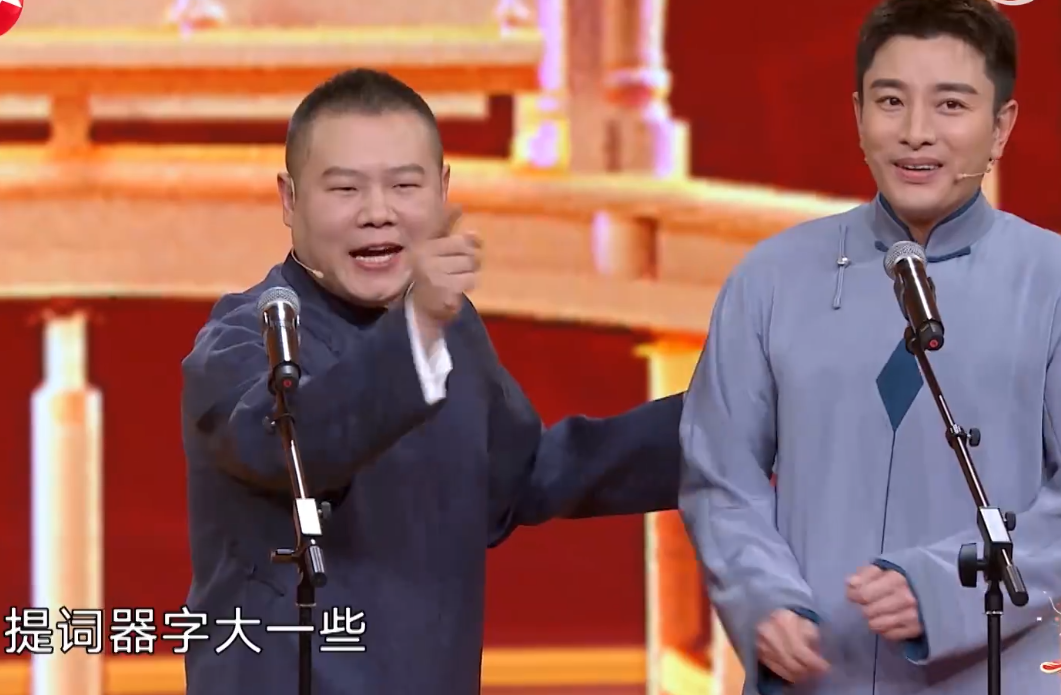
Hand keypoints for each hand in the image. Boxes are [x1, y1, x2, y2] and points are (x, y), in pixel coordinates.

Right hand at [408, 205, 481, 340]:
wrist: (422, 308)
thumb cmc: (431, 273)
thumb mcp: (434, 248)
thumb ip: (445, 227)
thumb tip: (458, 206)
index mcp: (425, 246)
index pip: (462, 239)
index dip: (472, 243)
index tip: (472, 247)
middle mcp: (426, 259)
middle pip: (469, 253)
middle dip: (471, 262)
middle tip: (460, 269)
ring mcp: (434, 276)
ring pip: (471, 268)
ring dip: (468, 276)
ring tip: (456, 280)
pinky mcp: (444, 292)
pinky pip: (469, 282)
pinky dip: (466, 286)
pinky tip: (455, 290)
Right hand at [755, 609, 828, 683]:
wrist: (774, 616)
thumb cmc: (795, 621)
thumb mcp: (807, 624)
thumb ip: (812, 638)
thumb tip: (817, 658)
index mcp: (782, 619)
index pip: (798, 649)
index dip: (813, 662)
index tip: (825, 667)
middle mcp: (768, 631)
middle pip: (789, 660)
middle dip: (807, 670)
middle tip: (819, 673)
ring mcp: (760, 643)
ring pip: (783, 666)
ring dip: (799, 675)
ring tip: (810, 675)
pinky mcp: (758, 652)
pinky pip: (775, 669)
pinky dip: (788, 675)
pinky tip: (798, 675)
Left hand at [846, 565, 922, 640]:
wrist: (944, 587)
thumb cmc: (910, 575)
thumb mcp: (889, 566)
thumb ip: (867, 573)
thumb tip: (849, 584)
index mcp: (896, 579)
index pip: (863, 594)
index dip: (853, 595)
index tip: (854, 594)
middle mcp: (905, 599)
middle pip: (868, 611)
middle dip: (864, 606)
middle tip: (870, 602)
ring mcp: (912, 616)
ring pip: (876, 625)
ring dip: (873, 618)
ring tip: (879, 611)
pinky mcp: (917, 630)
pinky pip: (889, 635)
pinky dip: (885, 628)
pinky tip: (890, 619)